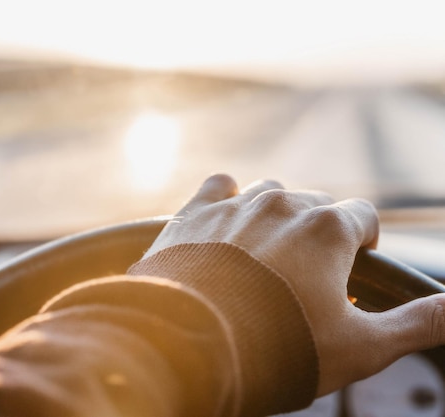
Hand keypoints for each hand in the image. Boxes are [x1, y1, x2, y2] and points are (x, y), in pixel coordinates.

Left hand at [145, 174, 444, 395]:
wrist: (188, 344)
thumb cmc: (277, 348)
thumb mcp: (361, 347)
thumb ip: (416, 323)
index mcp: (328, 230)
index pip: (361, 216)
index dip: (363, 237)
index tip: (356, 260)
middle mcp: (284, 205)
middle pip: (316, 204)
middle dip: (320, 230)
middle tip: (310, 270)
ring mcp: (236, 205)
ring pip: (270, 193)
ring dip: (277, 214)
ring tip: (269, 252)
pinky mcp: (194, 213)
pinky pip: (219, 186)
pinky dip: (228, 197)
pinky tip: (227, 220)